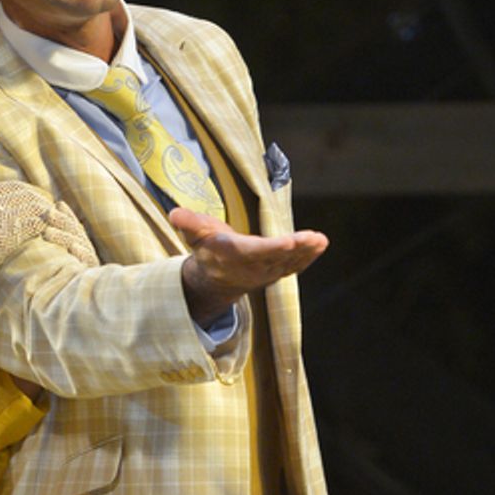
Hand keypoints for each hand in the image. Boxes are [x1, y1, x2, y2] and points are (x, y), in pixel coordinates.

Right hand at [170, 207, 327, 326]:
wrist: (215, 280)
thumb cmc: (207, 248)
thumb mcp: (195, 234)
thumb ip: (188, 223)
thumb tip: (174, 214)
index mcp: (232, 255)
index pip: (253, 252)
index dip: (271, 248)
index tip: (288, 242)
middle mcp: (251, 267)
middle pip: (276, 258)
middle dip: (295, 249)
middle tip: (313, 239)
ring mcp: (266, 272)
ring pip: (288, 263)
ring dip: (306, 252)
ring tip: (320, 240)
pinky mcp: (276, 272)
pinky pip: (294, 266)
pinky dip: (308, 257)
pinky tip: (320, 244)